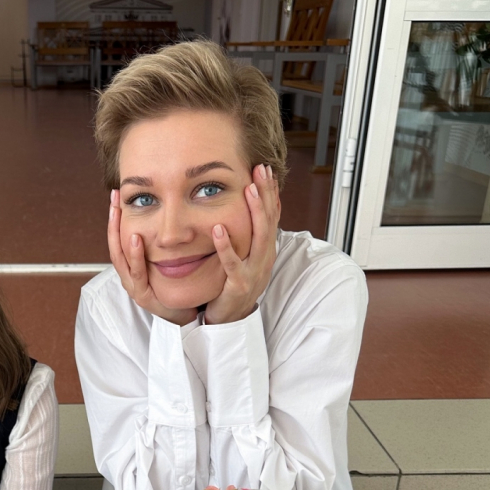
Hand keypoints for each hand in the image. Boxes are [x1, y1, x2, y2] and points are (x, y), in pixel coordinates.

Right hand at [107, 189, 195, 326]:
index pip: (118, 238)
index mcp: (132, 266)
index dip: (115, 218)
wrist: (183, 314)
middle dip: (113, 221)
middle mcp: (129, 275)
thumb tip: (165, 211)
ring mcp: (134, 286)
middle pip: (114, 245)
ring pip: (121, 258)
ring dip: (119, 234)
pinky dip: (136, 256)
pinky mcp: (143, 296)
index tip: (117, 196)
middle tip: (114, 198)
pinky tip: (137, 238)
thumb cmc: (175, 286)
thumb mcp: (165, 259)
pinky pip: (138, 273)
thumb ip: (161, 241)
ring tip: (119, 214)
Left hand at [203, 164, 279, 325]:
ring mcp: (253, 272)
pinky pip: (232, 263)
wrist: (230, 320)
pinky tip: (218, 228)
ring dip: (254, 212)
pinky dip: (226, 245)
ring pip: (258, 238)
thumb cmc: (233, 287)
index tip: (264, 170)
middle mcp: (263, 259)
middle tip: (260, 170)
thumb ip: (246, 237)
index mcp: (265, 251)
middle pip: (269, 221)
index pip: (272, 216)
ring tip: (248, 190)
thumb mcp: (244, 257)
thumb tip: (247, 211)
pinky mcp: (238, 285)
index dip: (270, 193)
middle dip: (265, 194)